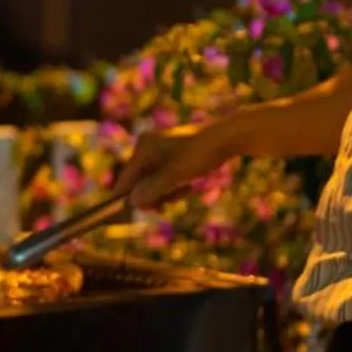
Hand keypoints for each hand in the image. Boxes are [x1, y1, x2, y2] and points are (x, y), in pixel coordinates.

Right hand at [111, 117, 236, 208]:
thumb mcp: (173, 177)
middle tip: (165, 207)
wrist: (225, 139)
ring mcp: (159, 150)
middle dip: (154, 195)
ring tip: (184, 191)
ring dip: (166, 192)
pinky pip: (164, 177)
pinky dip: (174, 185)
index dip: (126, 196)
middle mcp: (147, 147)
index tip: (131, 212)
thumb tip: (131, 202)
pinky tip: (188, 185)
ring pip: (154, 182)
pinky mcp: (171, 155)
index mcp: (143, 147)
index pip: (127, 177)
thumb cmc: (198, 156)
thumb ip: (151, 190)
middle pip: (139, 181)